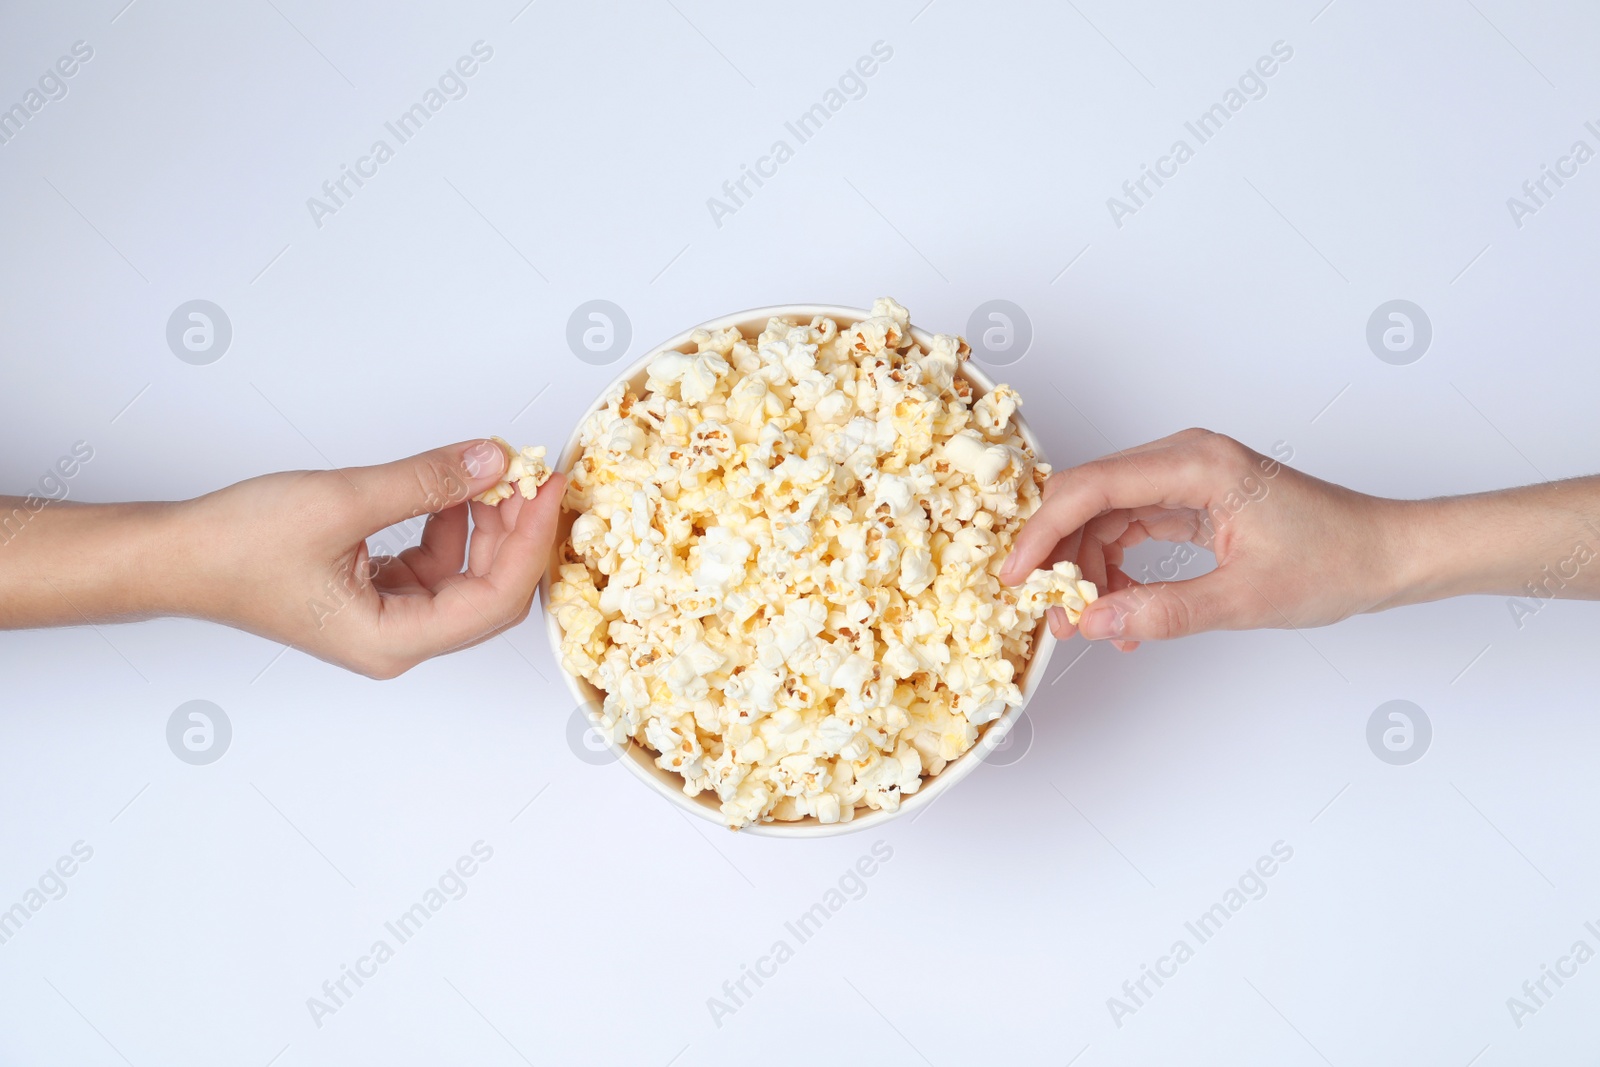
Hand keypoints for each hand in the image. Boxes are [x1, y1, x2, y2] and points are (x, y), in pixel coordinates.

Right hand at [174, 440, 564, 677]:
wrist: (177, 554)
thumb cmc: (238, 546)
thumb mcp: (343, 501)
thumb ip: (425, 481)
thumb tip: (491, 461)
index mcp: (393, 640)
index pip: (494, 602)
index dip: (530, 543)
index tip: (547, 490)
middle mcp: (397, 640)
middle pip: (488, 592)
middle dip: (514, 532)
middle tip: (530, 475)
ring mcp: (388, 619)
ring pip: (465, 575)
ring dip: (484, 524)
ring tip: (490, 473)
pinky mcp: (376, 594)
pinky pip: (436, 563)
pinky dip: (451, 525)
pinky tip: (452, 490)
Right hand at [1000, 429, 1407, 647]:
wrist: (1388, 554)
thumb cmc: (1336, 561)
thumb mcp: (1244, 599)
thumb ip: (1162, 612)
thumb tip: (1092, 624)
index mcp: (1197, 463)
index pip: (1092, 487)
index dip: (1044, 532)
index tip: (1017, 577)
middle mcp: (1185, 457)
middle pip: (1089, 496)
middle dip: (1060, 555)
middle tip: (1048, 611)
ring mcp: (1188, 475)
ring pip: (1105, 515)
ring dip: (1087, 568)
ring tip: (1088, 623)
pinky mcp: (1194, 498)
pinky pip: (1132, 526)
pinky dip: (1117, 568)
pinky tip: (1121, 612)